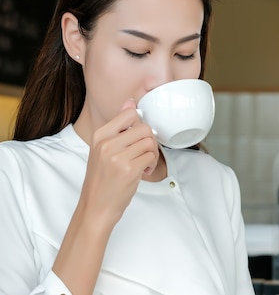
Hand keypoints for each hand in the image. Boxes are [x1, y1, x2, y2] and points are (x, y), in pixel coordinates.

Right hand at [78, 99, 158, 227]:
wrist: (95, 207)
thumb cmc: (102, 179)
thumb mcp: (103, 149)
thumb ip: (117, 127)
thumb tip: (129, 102)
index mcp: (100, 135)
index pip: (130, 114)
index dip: (140, 125)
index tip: (137, 138)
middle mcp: (107, 144)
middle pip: (144, 128)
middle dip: (149, 141)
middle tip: (144, 153)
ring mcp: (117, 157)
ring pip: (150, 142)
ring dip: (152, 154)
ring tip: (143, 163)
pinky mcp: (129, 170)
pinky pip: (151, 156)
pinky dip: (151, 164)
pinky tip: (142, 171)